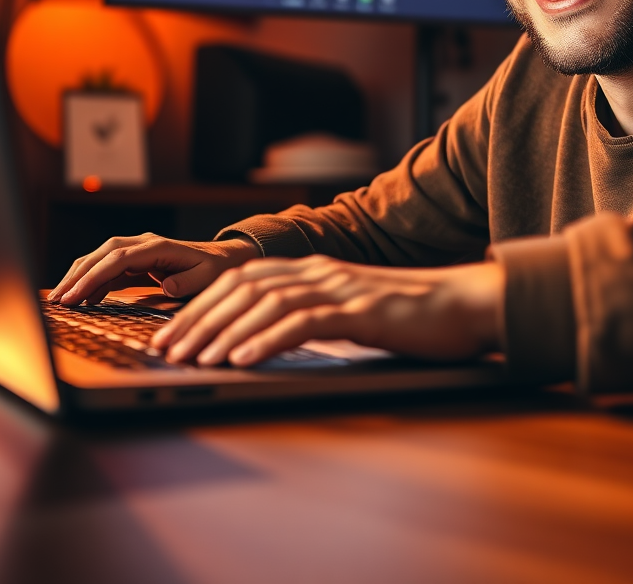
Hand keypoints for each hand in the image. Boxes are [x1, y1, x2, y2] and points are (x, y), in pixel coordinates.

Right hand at [47, 233, 260, 306]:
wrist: (223, 257)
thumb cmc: (216, 267)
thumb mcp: (208, 276)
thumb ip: (189, 281)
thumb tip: (168, 286)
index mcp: (159, 247)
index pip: (118, 258)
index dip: (95, 276)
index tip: (77, 295)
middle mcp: (144, 244)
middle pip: (102, 254)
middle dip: (78, 275)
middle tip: (58, 299)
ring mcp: (138, 250)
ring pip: (100, 258)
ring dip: (80, 276)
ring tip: (61, 300)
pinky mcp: (136, 261)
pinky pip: (108, 268)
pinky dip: (92, 281)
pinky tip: (82, 300)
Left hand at [150, 255, 505, 366]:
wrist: (465, 305)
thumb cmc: (410, 316)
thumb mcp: (351, 312)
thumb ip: (312, 316)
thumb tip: (264, 341)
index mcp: (314, 271)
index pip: (242, 282)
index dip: (201, 307)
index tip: (171, 335)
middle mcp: (321, 273)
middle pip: (244, 289)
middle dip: (199, 319)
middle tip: (167, 350)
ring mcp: (342, 288)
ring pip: (268, 304)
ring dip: (226, 332)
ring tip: (196, 360)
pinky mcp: (363, 311)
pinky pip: (306, 322)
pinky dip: (269, 340)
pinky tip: (244, 360)